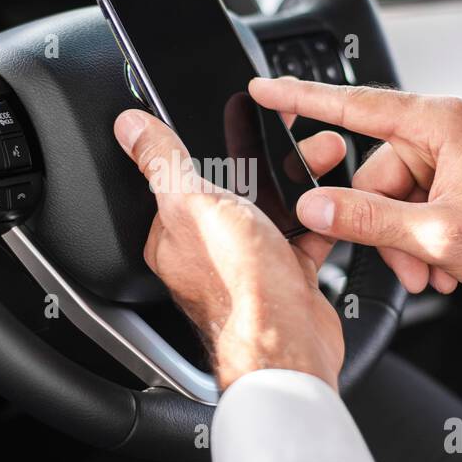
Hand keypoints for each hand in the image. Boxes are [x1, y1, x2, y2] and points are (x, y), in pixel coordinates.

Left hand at [114, 108, 346, 389]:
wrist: (290, 344)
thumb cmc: (238, 287)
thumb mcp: (192, 205)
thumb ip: (161, 162)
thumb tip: (129, 127)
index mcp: (174, 234)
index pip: (182, 177)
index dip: (210, 144)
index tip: (236, 118)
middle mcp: (210, 250)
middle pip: (236, 187)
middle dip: (268, 158)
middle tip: (291, 135)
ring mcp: (251, 263)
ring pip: (275, 206)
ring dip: (300, 179)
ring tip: (322, 154)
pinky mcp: (287, 275)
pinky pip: (305, 233)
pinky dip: (321, 214)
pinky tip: (333, 197)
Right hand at [248, 78, 461, 317]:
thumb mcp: (437, 234)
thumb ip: (368, 219)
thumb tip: (316, 208)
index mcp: (437, 123)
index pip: (352, 105)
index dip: (300, 99)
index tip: (264, 89)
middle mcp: (445, 128)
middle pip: (375, 171)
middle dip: (382, 225)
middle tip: (405, 264)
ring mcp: (456, 151)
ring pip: (398, 194)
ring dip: (406, 240)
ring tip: (435, 272)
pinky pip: (422, 200)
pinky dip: (425, 236)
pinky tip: (447, 264)